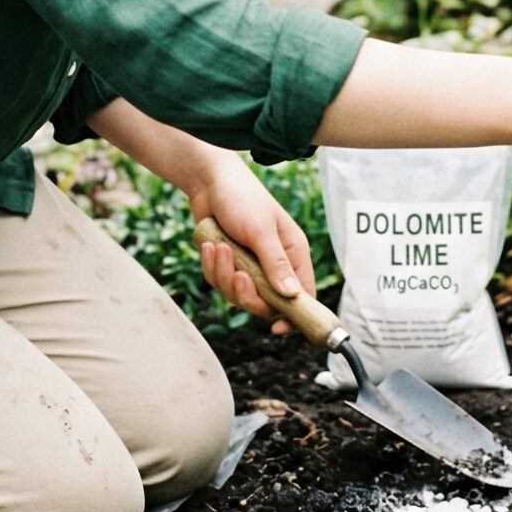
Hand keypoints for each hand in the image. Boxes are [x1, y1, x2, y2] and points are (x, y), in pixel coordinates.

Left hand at [187, 153, 317, 332]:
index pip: (302, 296)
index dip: (294, 316)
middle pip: (266, 302)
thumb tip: (292, 296)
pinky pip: (219, 282)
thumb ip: (276, 264)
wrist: (209, 181)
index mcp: (293, 254)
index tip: (277, 329)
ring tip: (219, 247)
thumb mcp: (262, 231)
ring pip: (238, 295)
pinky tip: (210, 244)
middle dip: (247, 294)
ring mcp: (250, 265)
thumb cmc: (243, 198)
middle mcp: (274, 263)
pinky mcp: (228, 263)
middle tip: (237, 275)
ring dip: (224, 275)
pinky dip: (212, 267)